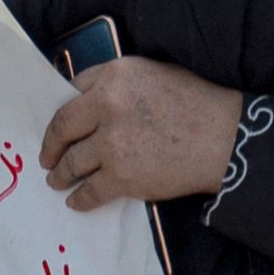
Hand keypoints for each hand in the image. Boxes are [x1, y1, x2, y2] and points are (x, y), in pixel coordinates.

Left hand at [40, 55, 242, 212]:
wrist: (227, 137)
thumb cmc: (198, 101)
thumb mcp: (154, 72)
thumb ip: (118, 83)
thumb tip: (90, 101)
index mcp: (114, 76)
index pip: (72, 92)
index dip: (63, 112)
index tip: (59, 126)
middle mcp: (106, 106)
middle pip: (63, 129)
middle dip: (51, 147)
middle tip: (46, 158)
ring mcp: (112, 144)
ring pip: (72, 163)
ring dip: (60, 175)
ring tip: (56, 181)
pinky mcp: (122, 177)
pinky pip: (91, 191)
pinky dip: (80, 199)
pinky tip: (76, 202)